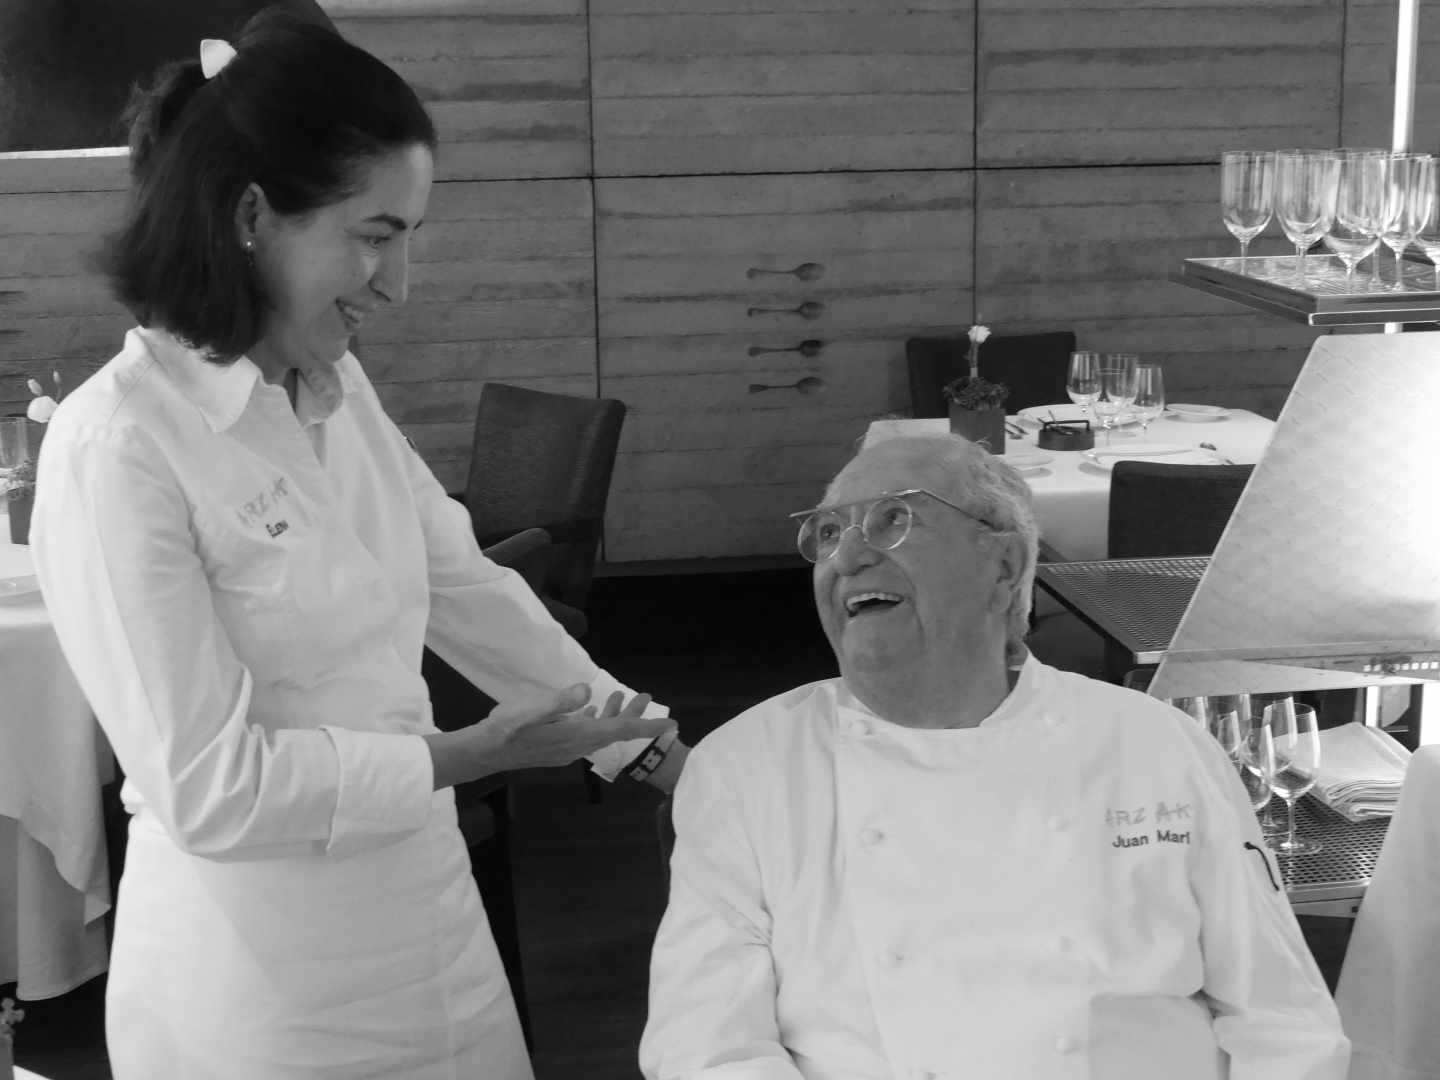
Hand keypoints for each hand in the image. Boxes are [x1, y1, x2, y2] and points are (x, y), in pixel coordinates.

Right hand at [477, 685, 672, 774]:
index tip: (672, 724)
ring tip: (623, 697)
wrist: (485, 752)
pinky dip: (595, 721)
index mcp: (576, 735)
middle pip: (614, 731)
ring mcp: (568, 749)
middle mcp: (577, 745)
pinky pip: (586, 734)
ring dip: (614, 716)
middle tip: (646, 696)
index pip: (621, 731)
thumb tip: (589, 691)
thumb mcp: (529, 710)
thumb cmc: (505, 729)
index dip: (647, 726)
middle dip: (633, 715)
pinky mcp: (558, 748)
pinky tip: (591, 709)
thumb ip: (559, 701)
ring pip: (601, 732)